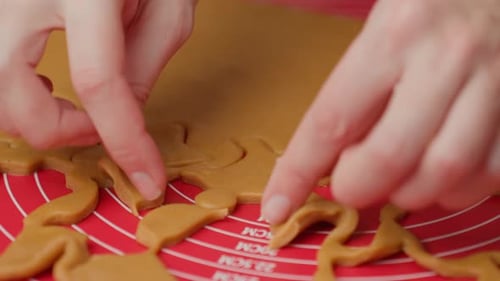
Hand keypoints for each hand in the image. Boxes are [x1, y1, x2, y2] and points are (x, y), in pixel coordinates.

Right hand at [0, 0, 195, 198]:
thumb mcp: (166, 9)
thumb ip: (144, 67)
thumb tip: (119, 121)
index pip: (99, 84)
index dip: (125, 143)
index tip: (148, 179)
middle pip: (14, 99)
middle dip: (62, 131)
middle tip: (97, 125)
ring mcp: (0, 1)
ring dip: (30, 113)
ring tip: (69, 102)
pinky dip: (12, 87)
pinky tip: (39, 77)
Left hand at [262, 0, 499, 223]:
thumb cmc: (427, 11)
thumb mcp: (381, 31)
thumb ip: (355, 92)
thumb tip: (326, 160)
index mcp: (394, 34)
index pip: (331, 122)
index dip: (297, 174)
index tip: (276, 207)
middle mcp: (447, 58)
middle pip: (388, 159)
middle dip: (356, 188)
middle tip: (350, 181)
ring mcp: (494, 84)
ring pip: (443, 176)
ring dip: (408, 193)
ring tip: (397, 174)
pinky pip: (488, 175)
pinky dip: (456, 190)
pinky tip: (439, 169)